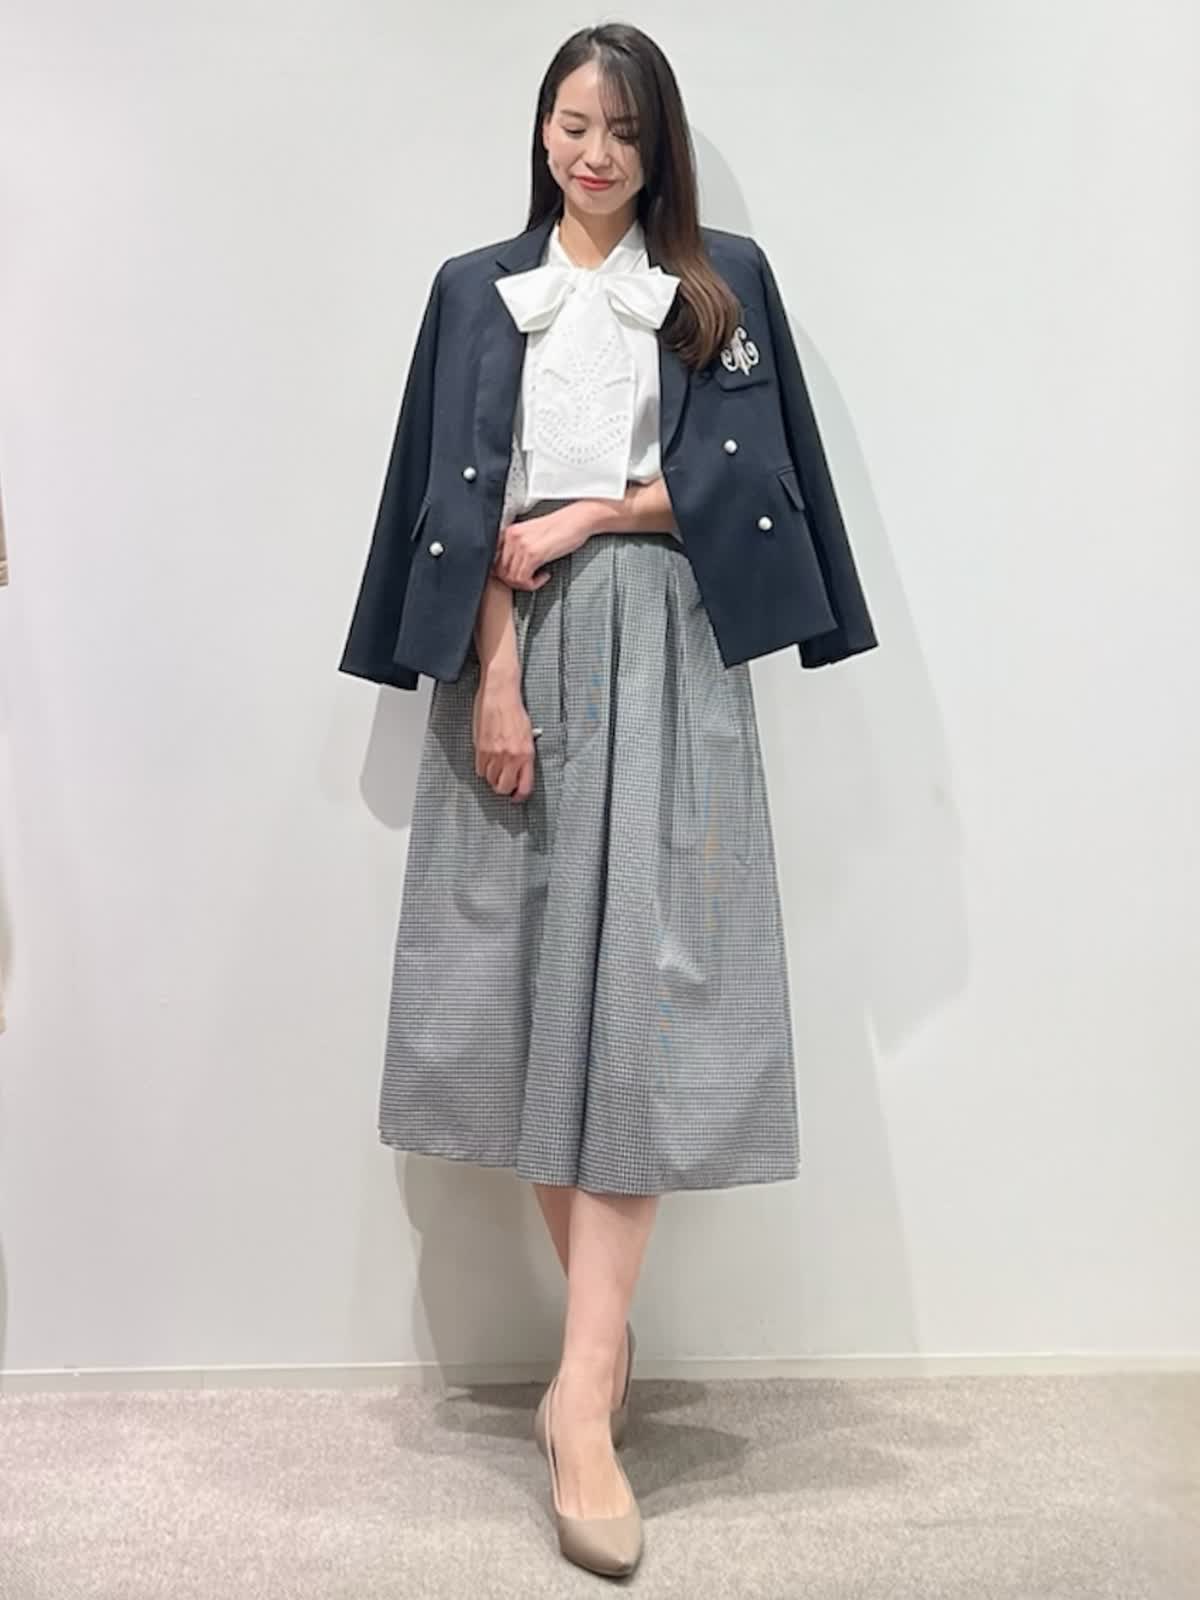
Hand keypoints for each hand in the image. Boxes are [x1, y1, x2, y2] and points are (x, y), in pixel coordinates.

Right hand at [472, 678, 537, 801]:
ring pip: (490, 779)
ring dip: (492, 777)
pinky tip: (487, 759)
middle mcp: (511, 756)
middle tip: (505, 782)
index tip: (517, 796)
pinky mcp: (480, 748)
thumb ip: (524, 755)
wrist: (500, 694)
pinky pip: (479, 769)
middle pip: (503, 787)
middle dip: (504, 788)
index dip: (520, 795)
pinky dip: (483, 768)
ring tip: (496, 767)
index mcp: (526, 754)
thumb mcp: (527, 735)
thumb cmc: (514, 710)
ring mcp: (494, 754)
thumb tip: (521, 772)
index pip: (524, 786)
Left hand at [491, 502, 592, 590]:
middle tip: (529, 580)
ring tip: (537, 578)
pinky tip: (544, 575)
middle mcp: (512, 537)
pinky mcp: (533, 553)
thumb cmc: (560, 528)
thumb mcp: (532, 536)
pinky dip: (533, 584)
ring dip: (525, 584)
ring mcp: (521, 545)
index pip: (493, 560)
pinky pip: (523, 579)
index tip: (517, 575)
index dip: (503, 573)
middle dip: (514, 581)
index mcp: (509, 532)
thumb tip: (508, 568)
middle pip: (500, 572)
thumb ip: (518, 548)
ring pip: (511, 578)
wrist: (577, 520)